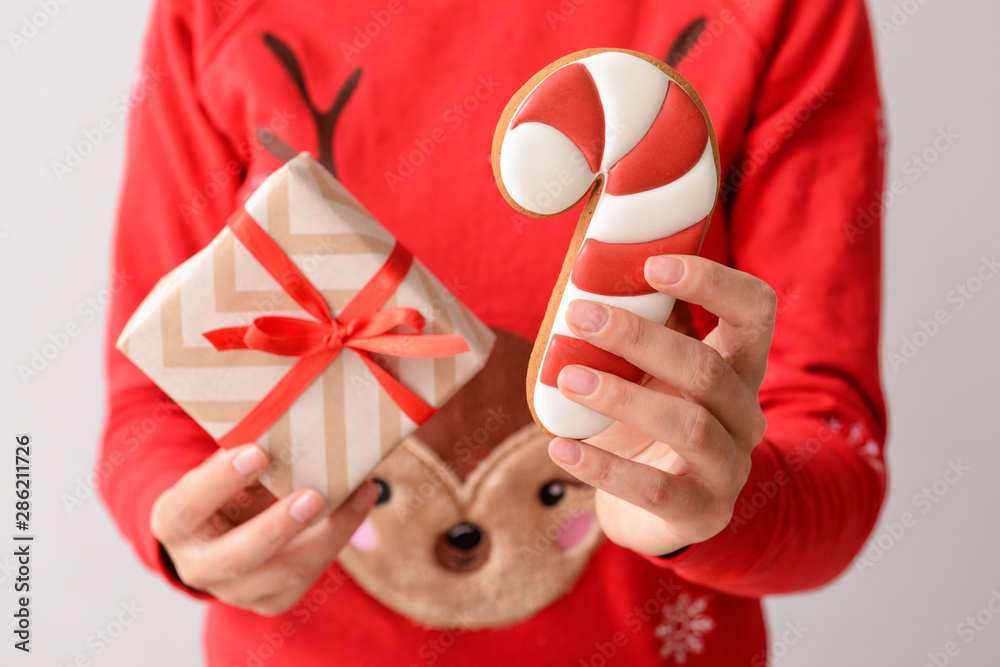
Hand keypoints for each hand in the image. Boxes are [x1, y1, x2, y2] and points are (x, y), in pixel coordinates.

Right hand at [150, 445, 376, 614]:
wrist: (221, 535)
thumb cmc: (225, 488)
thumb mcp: (224, 471)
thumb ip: (246, 457)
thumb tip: (288, 424)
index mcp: (174, 522)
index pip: (189, 505)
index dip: (220, 481)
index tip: (257, 452)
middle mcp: (197, 565)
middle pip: (237, 556)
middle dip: (278, 527)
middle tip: (315, 495)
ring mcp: (235, 591)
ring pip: (286, 572)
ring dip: (328, 534)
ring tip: (360, 493)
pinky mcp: (271, 601)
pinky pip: (311, 574)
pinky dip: (340, 536)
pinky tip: (362, 503)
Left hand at [547, 255, 775, 555]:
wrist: (657, 513)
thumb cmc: (646, 427)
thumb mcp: (646, 376)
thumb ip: (628, 338)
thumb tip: (577, 287)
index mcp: (739, 369)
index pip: (756, 310)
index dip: (714, 281)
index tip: (652, 265)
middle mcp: (745, 415)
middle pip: (708, 368)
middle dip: (639, 337)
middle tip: (581, 316)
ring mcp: (729, 468)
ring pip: (689, 426)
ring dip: (622, 397)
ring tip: (568, 379)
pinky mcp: (701, 513)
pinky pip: (654, 489)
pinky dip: (603, 466)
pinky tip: (561, 448)